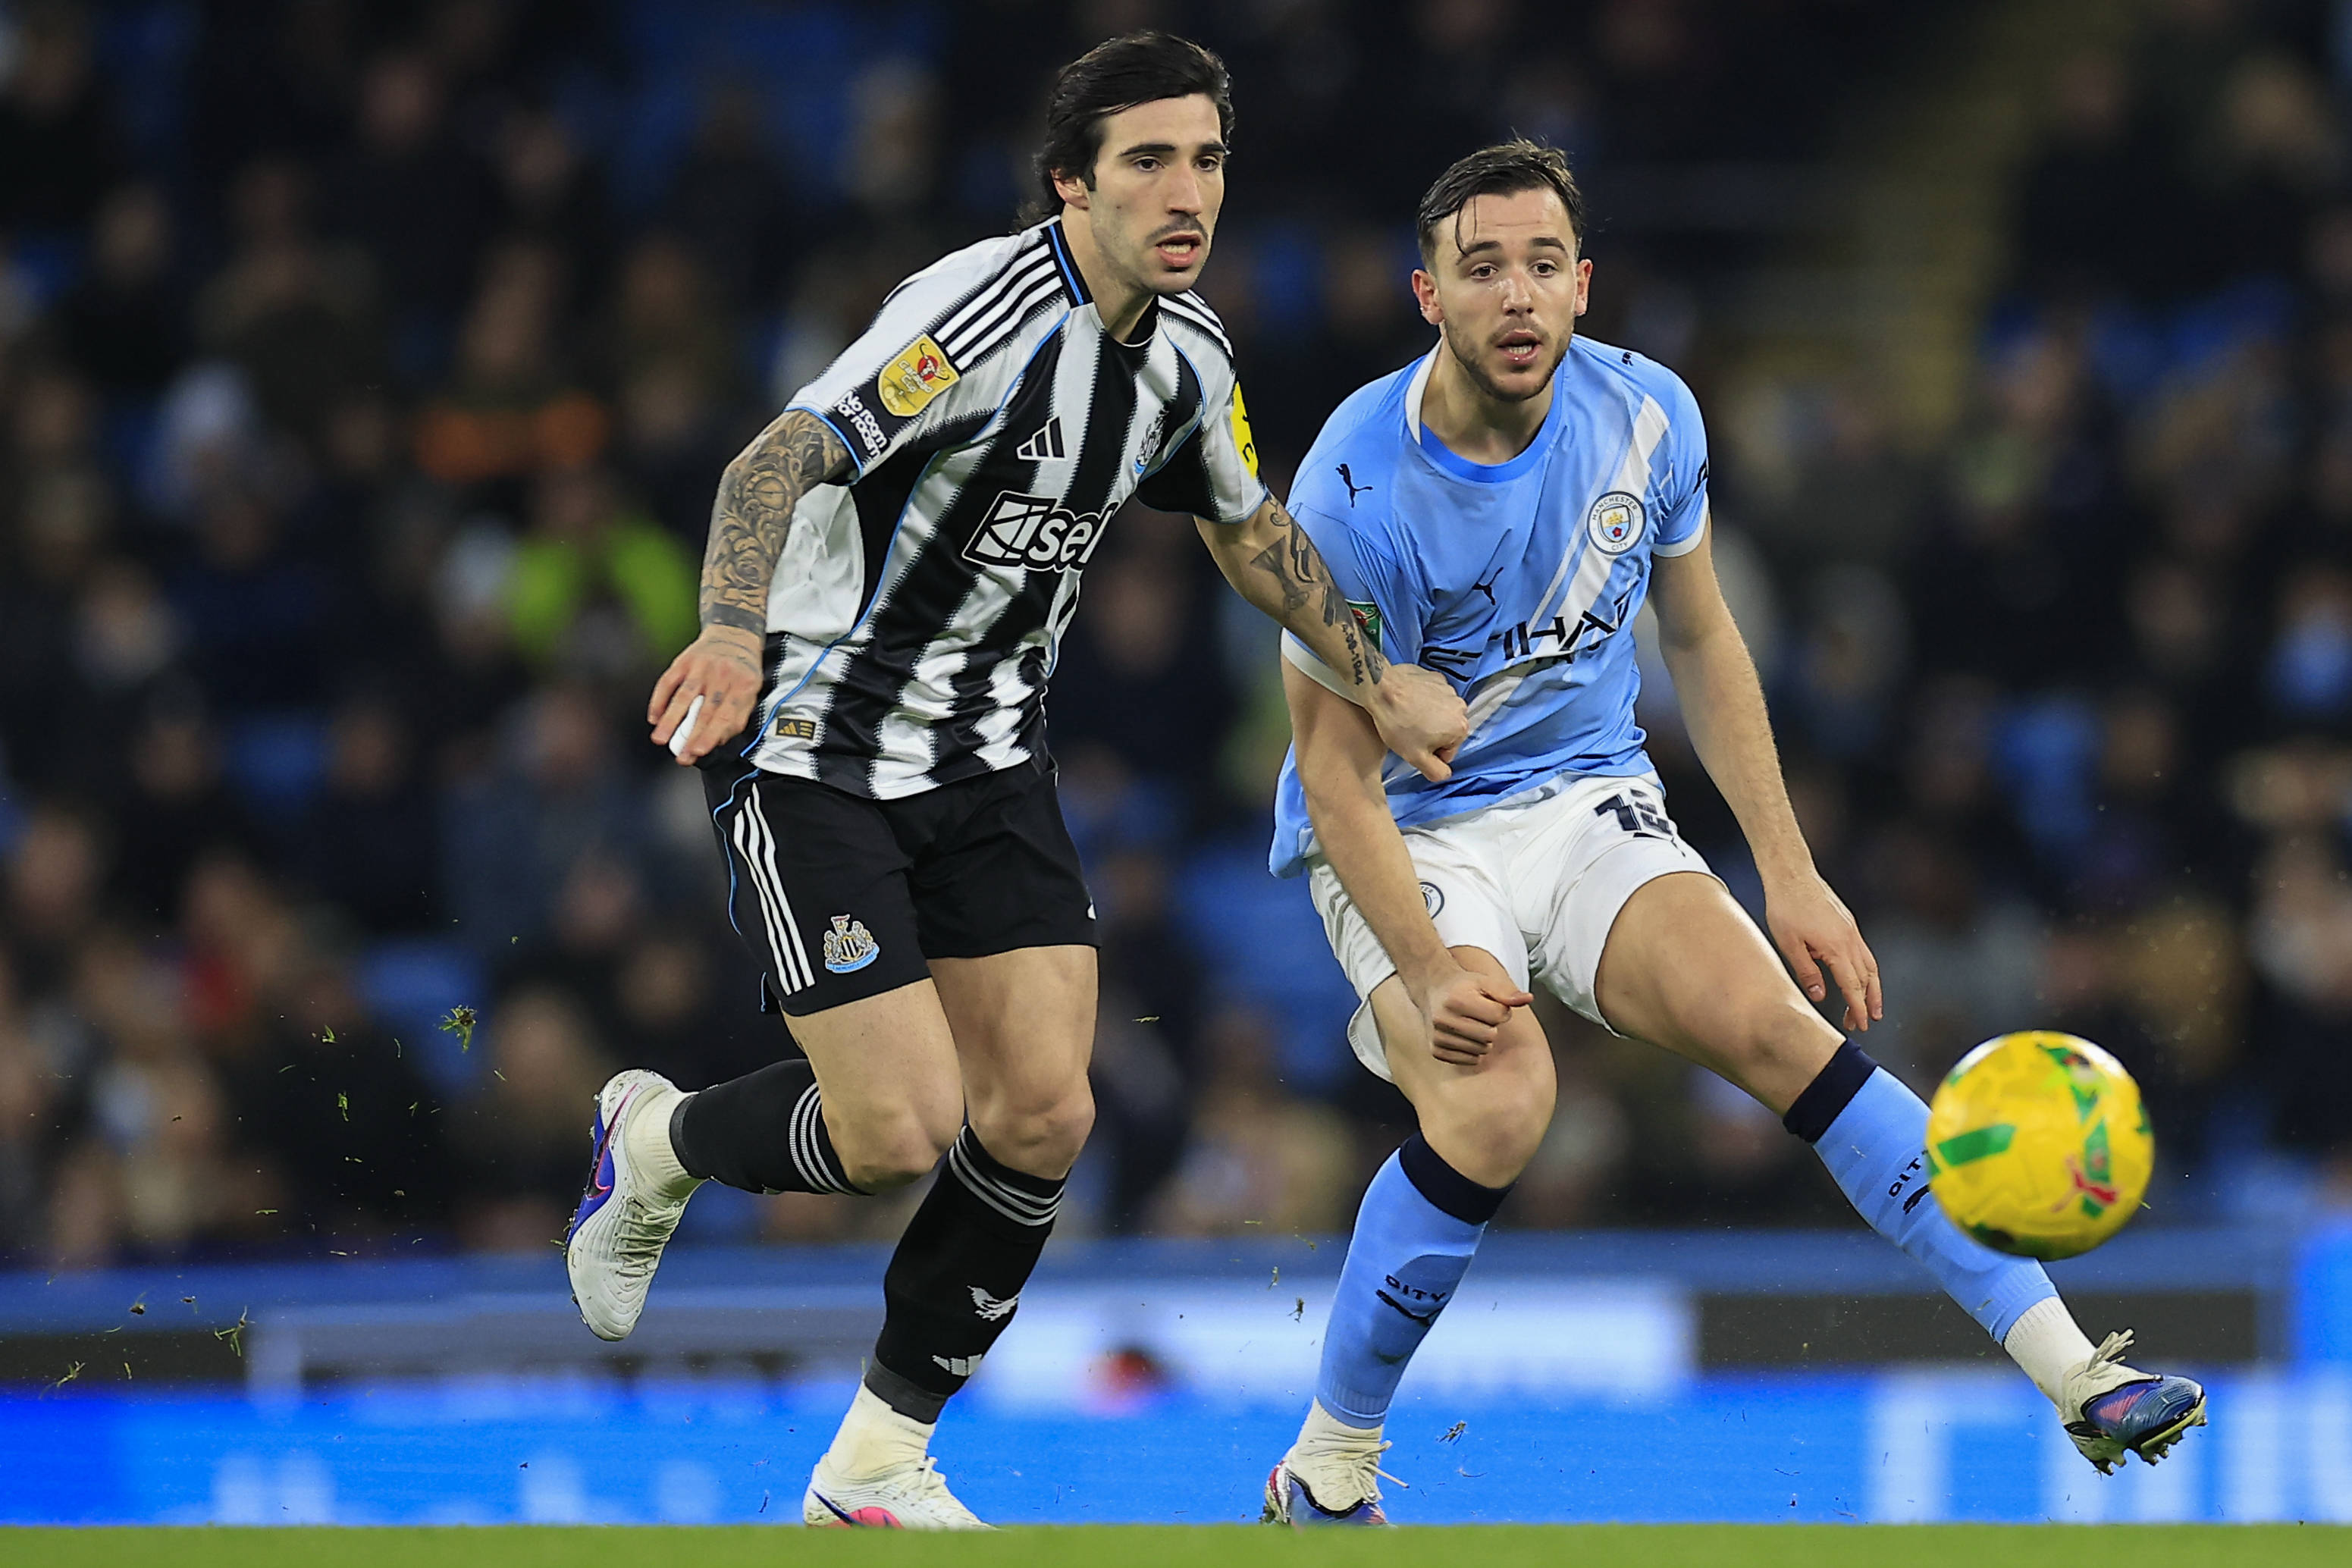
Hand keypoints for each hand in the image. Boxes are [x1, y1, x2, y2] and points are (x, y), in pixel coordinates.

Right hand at [648, 625, 763, 764]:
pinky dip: (659, 700)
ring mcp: (701, 667)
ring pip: (683, 696)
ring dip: (670, 720)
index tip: (699, 751)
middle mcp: (722, 675)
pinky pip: (668, 682)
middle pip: (705, 710)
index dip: (711, 735)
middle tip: (681, 755)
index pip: (726, 715)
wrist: (734, 633)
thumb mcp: (750, 691)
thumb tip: (717, 741)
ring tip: (660, 739)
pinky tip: (654, 718)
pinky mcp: (684, 661)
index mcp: (743, 685)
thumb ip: (737, 716)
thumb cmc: (742, 670)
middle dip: (691, 735)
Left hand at [1369, 664, 1469, 782]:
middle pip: (1446, 731)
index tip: (1414, 746)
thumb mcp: (1415, 757)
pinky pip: (1433, 696)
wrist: (1381, 688)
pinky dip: (1423, 701)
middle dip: (1431, 735)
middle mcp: (1460, 706)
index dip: (1430, 754)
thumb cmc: (1397, 722)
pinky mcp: (1436, 677)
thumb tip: (1445, 774)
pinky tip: (1408, 703)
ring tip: (1406, 717)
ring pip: (1440, 714)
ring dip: (1427, 718)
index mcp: (1460, 728)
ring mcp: (1448, 689)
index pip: (1448, 752)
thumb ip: (1436, 771)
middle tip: (1409, 732)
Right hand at [1404, 960, 1533, 1066]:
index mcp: (1458, 999)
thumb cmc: (1461, 985)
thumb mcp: (1485, 981)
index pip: (1498, 1016)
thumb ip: (1508, 992)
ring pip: (1480, 1050)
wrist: (1432, 987)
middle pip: (1489, 1036)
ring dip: (1482, 1039)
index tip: (1490, 1004)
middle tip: (1479, 1015)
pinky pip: (1468, 1060)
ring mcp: (1438, 1036)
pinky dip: (1471, 1051)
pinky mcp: (1436, 1049)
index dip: (1500, 1010)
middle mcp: (1444, 1019)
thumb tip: (1528, 999)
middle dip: (1491, 1026)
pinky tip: (1464, 1036)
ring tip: (1470, 1024)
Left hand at [1764, 869, 1881, 1031]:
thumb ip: (1806, 972)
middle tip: (1863, 1023)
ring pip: (1870, 965)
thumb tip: (1820, 997)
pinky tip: (1860, 978)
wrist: (1792, 875)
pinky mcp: (1849, 923)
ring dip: (1873, 988)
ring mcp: (1852, 930)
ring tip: (1872, 1007)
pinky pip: (1864, 952)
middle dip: (1867, 1003)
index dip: (1858, 1008)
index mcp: (1835, 948)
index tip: (1861, 1025)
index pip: (1852, 986)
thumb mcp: (1788, 944)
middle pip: (1866, 979)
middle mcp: (1849, 940)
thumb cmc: (1784, 908)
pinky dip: (1867, 970)